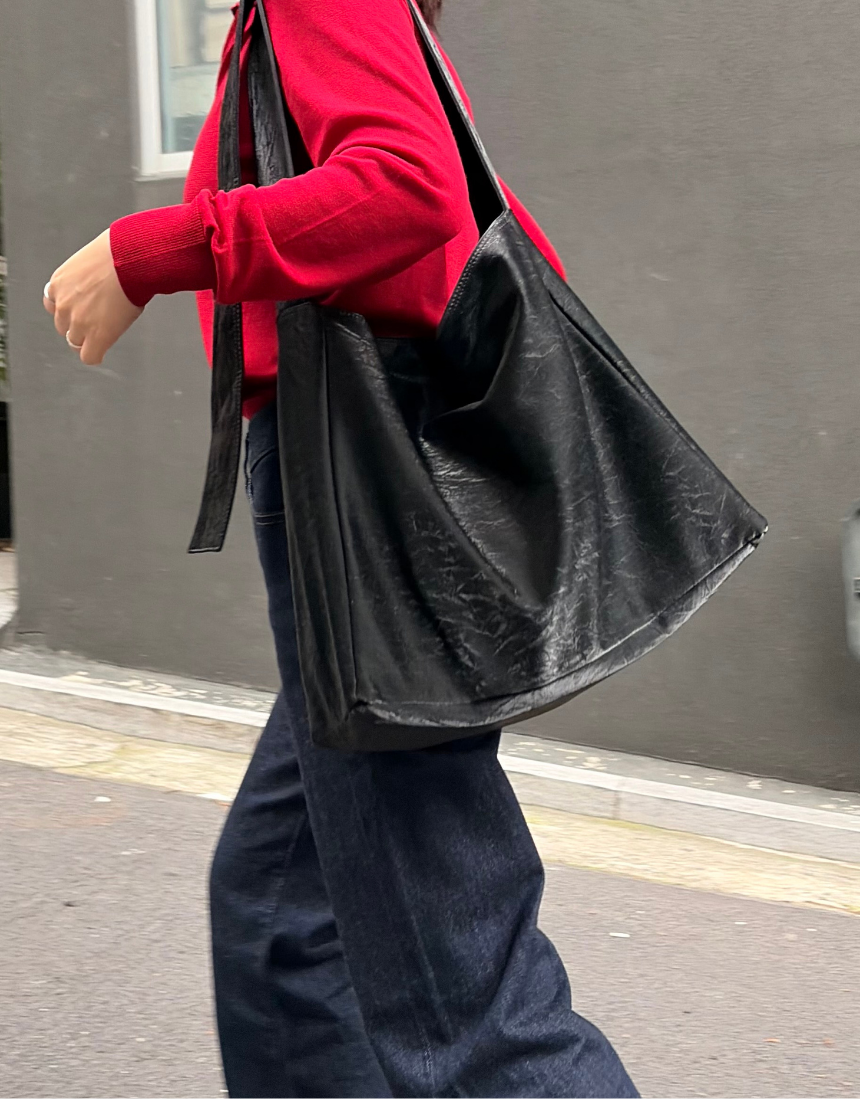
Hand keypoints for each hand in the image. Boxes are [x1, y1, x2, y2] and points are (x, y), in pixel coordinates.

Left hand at [43, 230, 143, 365]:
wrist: (130, 259)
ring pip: (75, 341)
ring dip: (88, 338)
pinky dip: (95, 354)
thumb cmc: (119, 253)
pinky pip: (89, 356)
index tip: (80, 309)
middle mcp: (63, 303)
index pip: (53, 305)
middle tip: (97, 319)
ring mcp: (78, 321)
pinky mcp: (96, 336)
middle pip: (63, 325)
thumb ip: (85, 279)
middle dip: (78, 324)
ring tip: (105, 331)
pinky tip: (103, 349)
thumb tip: (98, 285)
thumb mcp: (90, 261)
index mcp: (59, 282)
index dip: (68, 309)